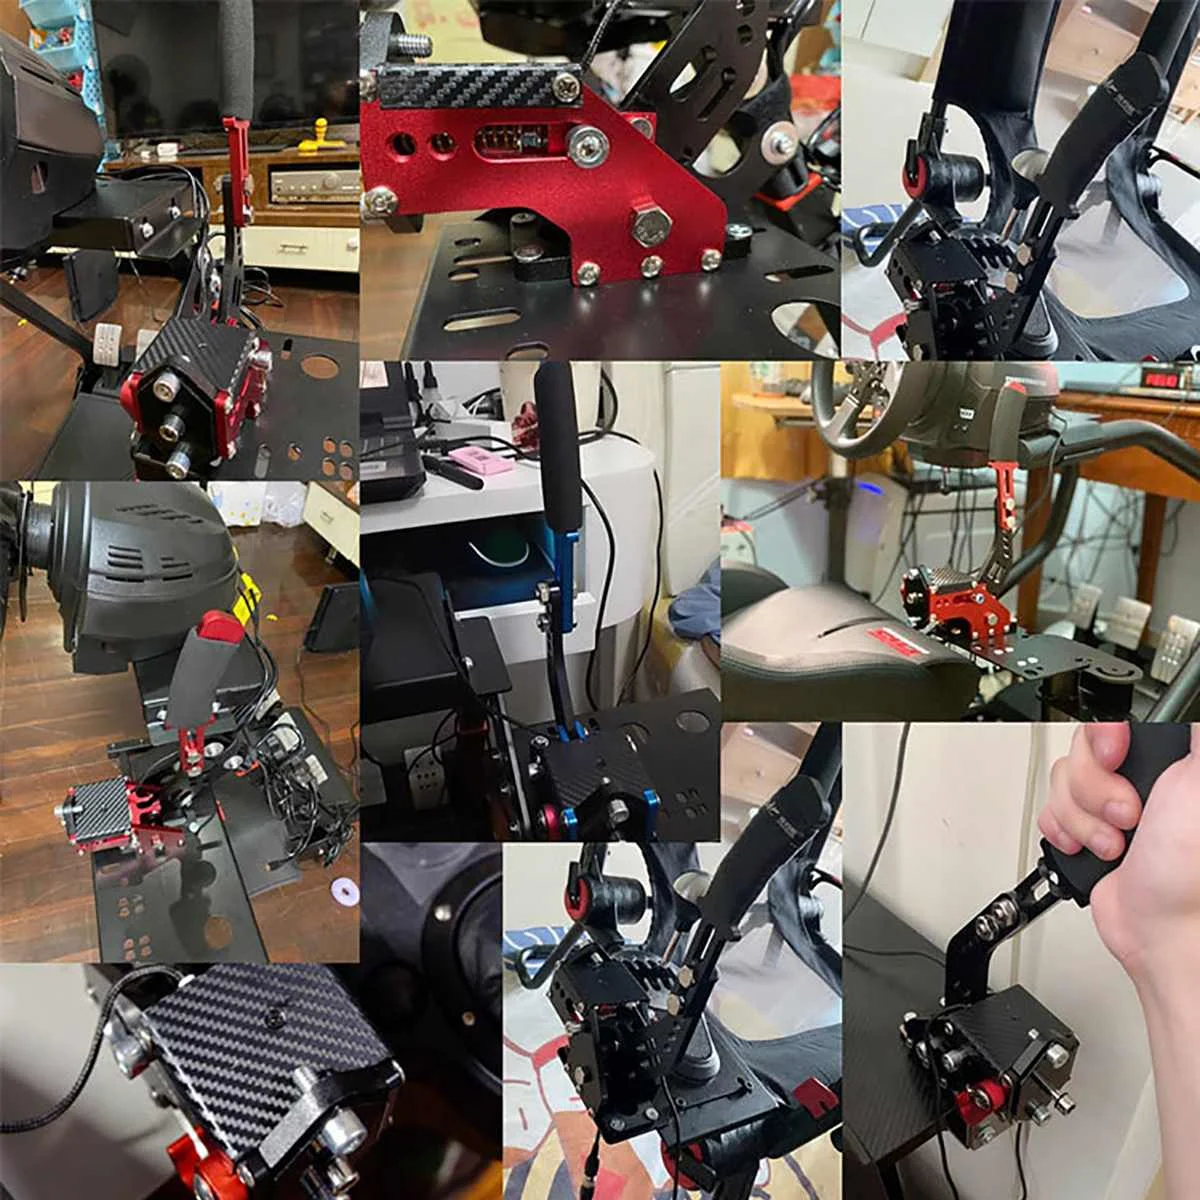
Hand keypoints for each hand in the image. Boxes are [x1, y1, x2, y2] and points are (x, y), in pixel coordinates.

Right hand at [1040, 723, 1199, 986]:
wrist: (1164, 932)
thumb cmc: (1190, 872)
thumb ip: (1194, 738)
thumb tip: (1190, 709)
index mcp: (1169, 763)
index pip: (1113, 722)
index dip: (1106, 741)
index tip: (1118, 759)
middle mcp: (1141, 780)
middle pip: (1081, 752)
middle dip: (1094, 789)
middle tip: (1128, 815)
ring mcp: (1111, 806)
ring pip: (1062, 783)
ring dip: (1082, 820)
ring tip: (1116, 844)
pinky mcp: (1086, 831)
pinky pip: (1050, 812)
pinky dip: (1064, 835)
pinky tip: (1093, 851)